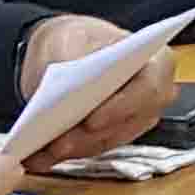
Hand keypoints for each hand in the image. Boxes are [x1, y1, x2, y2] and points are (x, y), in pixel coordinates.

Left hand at [18, 17, 179, 166]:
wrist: (66, 52)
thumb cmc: (78, 40)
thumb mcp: (73, 38)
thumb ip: (75, 58)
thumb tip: (69, 86)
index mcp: (156, 62)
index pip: (148, 90)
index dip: (121, 108)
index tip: (90, 120)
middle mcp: (154, 96)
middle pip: (125, 124)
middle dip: (87, 137)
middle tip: (56, 144)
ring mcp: (136, 120)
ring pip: (106, 141)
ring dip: (72, 149)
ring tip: (40, 152)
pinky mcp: (113, 137)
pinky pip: (90, 149)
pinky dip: (64, 154)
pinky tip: (38, 156)